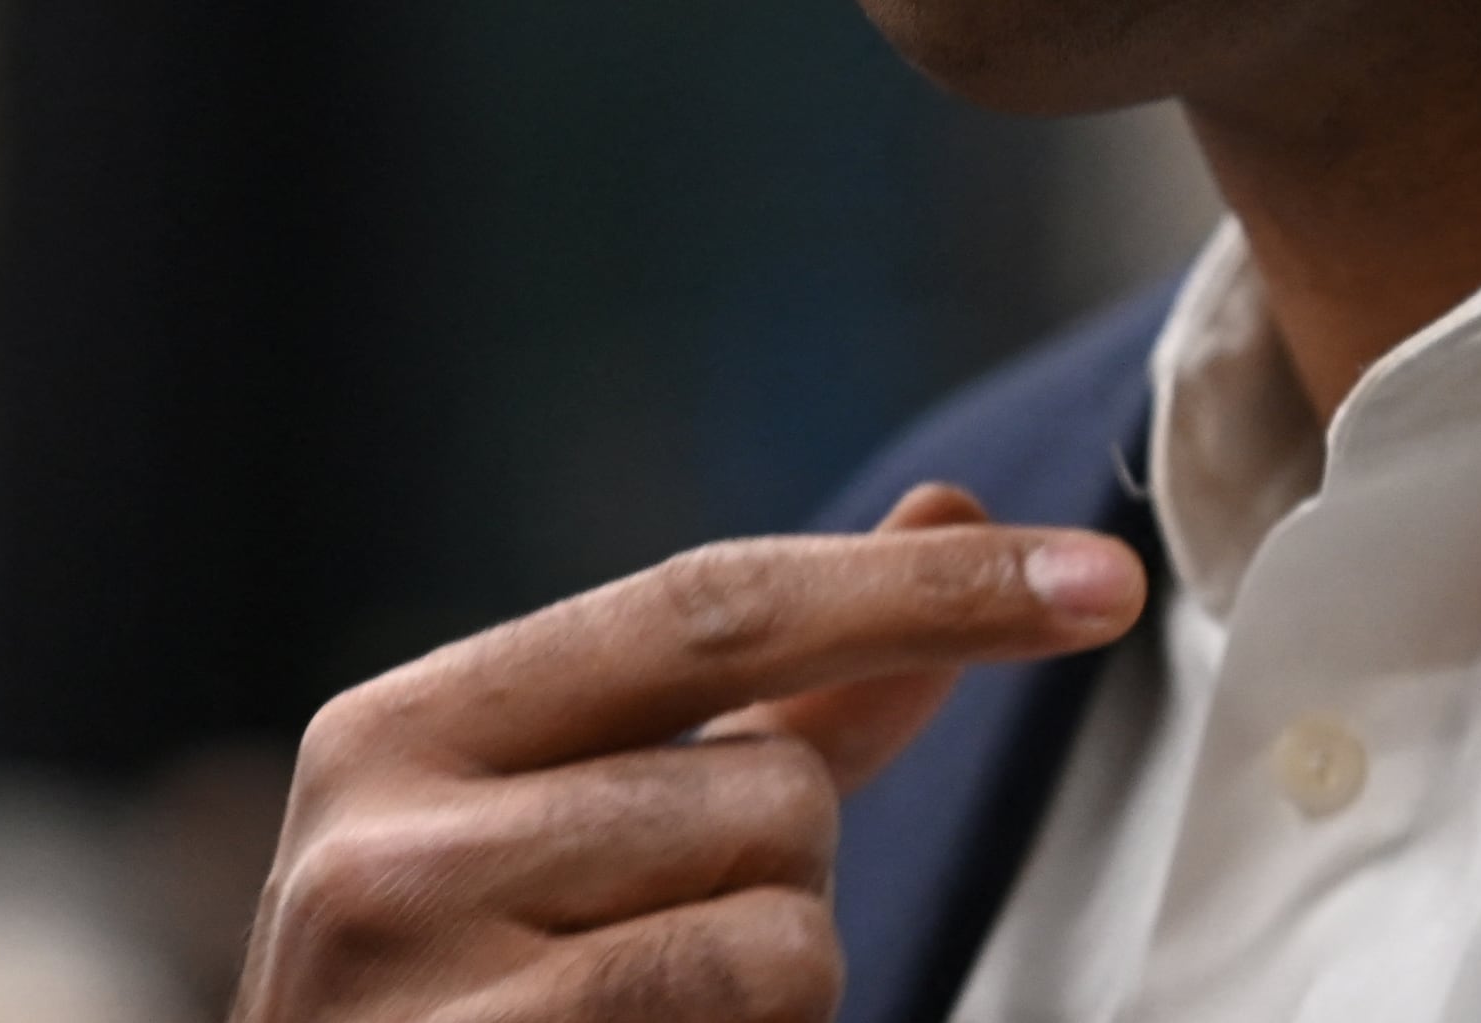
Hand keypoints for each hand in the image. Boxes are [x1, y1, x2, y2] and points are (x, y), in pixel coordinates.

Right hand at [234, 485, 1144, 1022]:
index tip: (1104, 580)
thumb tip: (950, 509)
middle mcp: (376, 846)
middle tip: (671, 950)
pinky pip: (750, 1015)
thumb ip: (784, 695)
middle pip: (772, 792)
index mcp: (399, 731)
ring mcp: (408, 991)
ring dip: (775, 985)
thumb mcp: (603, 836)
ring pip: (786, 930)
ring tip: (641, 1021)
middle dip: (790, 873)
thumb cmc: (498, 1009)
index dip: (928, 589)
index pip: (712, 606)